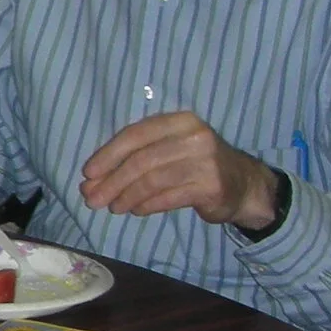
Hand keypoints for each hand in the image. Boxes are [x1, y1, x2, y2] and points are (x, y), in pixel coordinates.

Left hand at [79, 112, 280, 229]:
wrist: (243, 184)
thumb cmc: (195, 164)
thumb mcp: (167, 150)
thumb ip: (132, 160)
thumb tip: (90, 182)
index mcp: (179, 121)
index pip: (135, 135)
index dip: (108, 155)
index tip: (88, 173)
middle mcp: (194, 137)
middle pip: (141, 160)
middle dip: (112, 181)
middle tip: (92, 199)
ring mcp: (206, 162)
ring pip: (152, 180)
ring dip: (126, 196)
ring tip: (113, 207)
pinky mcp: (211, 187)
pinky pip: (168, 197)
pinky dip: (146, 205)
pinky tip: (135, 210)